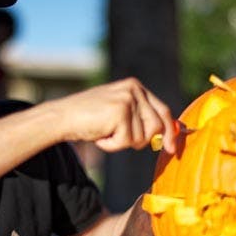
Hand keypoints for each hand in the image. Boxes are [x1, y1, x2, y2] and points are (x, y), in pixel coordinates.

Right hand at [51, 77, 176, 152]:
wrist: (63, 116)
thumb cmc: (88, 118)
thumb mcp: (118, 112)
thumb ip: (140, 118)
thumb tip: (166, 135)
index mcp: (135, 86)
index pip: (163, 110)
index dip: (170, 132)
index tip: (172, 149)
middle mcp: (134, 89)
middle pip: (156, 126)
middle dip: (141, 140)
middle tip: (118, 139)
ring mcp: (128, 99)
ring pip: (141, 137)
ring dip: (121, 142)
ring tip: (104, 132)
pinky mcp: (120, 111)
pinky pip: (126, 141)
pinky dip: (111, 145)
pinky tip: (99, 135)